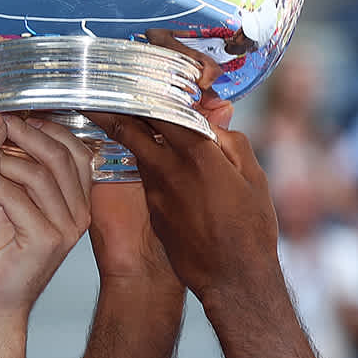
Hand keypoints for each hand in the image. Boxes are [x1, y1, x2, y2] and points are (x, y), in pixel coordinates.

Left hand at [0, 117, 92, 321]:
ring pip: (40, 173)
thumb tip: (7, 125)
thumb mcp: (16, 203)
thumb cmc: (2, 251)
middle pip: (61, 155)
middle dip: (26, 132)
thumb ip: (21, 170)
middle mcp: (81, 213)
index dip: (48, 126)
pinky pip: (20, 199)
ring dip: (7, 156)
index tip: (16, 112)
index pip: (77, 149)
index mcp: (79, 200)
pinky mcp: (46, 241)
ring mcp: (67, 228)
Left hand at [88, 101, 279, 305]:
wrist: (232, 282)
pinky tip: (154, 161)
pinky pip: (146, 178)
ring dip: (134, 136)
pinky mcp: (154, 212)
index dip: (149, 89)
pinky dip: (146, 164)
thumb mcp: (253, 179)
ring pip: (138, 152)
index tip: (135, 76)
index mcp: (198, 154)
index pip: (162, 109)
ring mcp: (157, 193)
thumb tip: (217, 119)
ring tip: (129, 119)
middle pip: (134, 127)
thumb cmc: (251, 232)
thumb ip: (231, 142)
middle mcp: (170, 170)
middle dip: (118, 108)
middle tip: (103, 93)